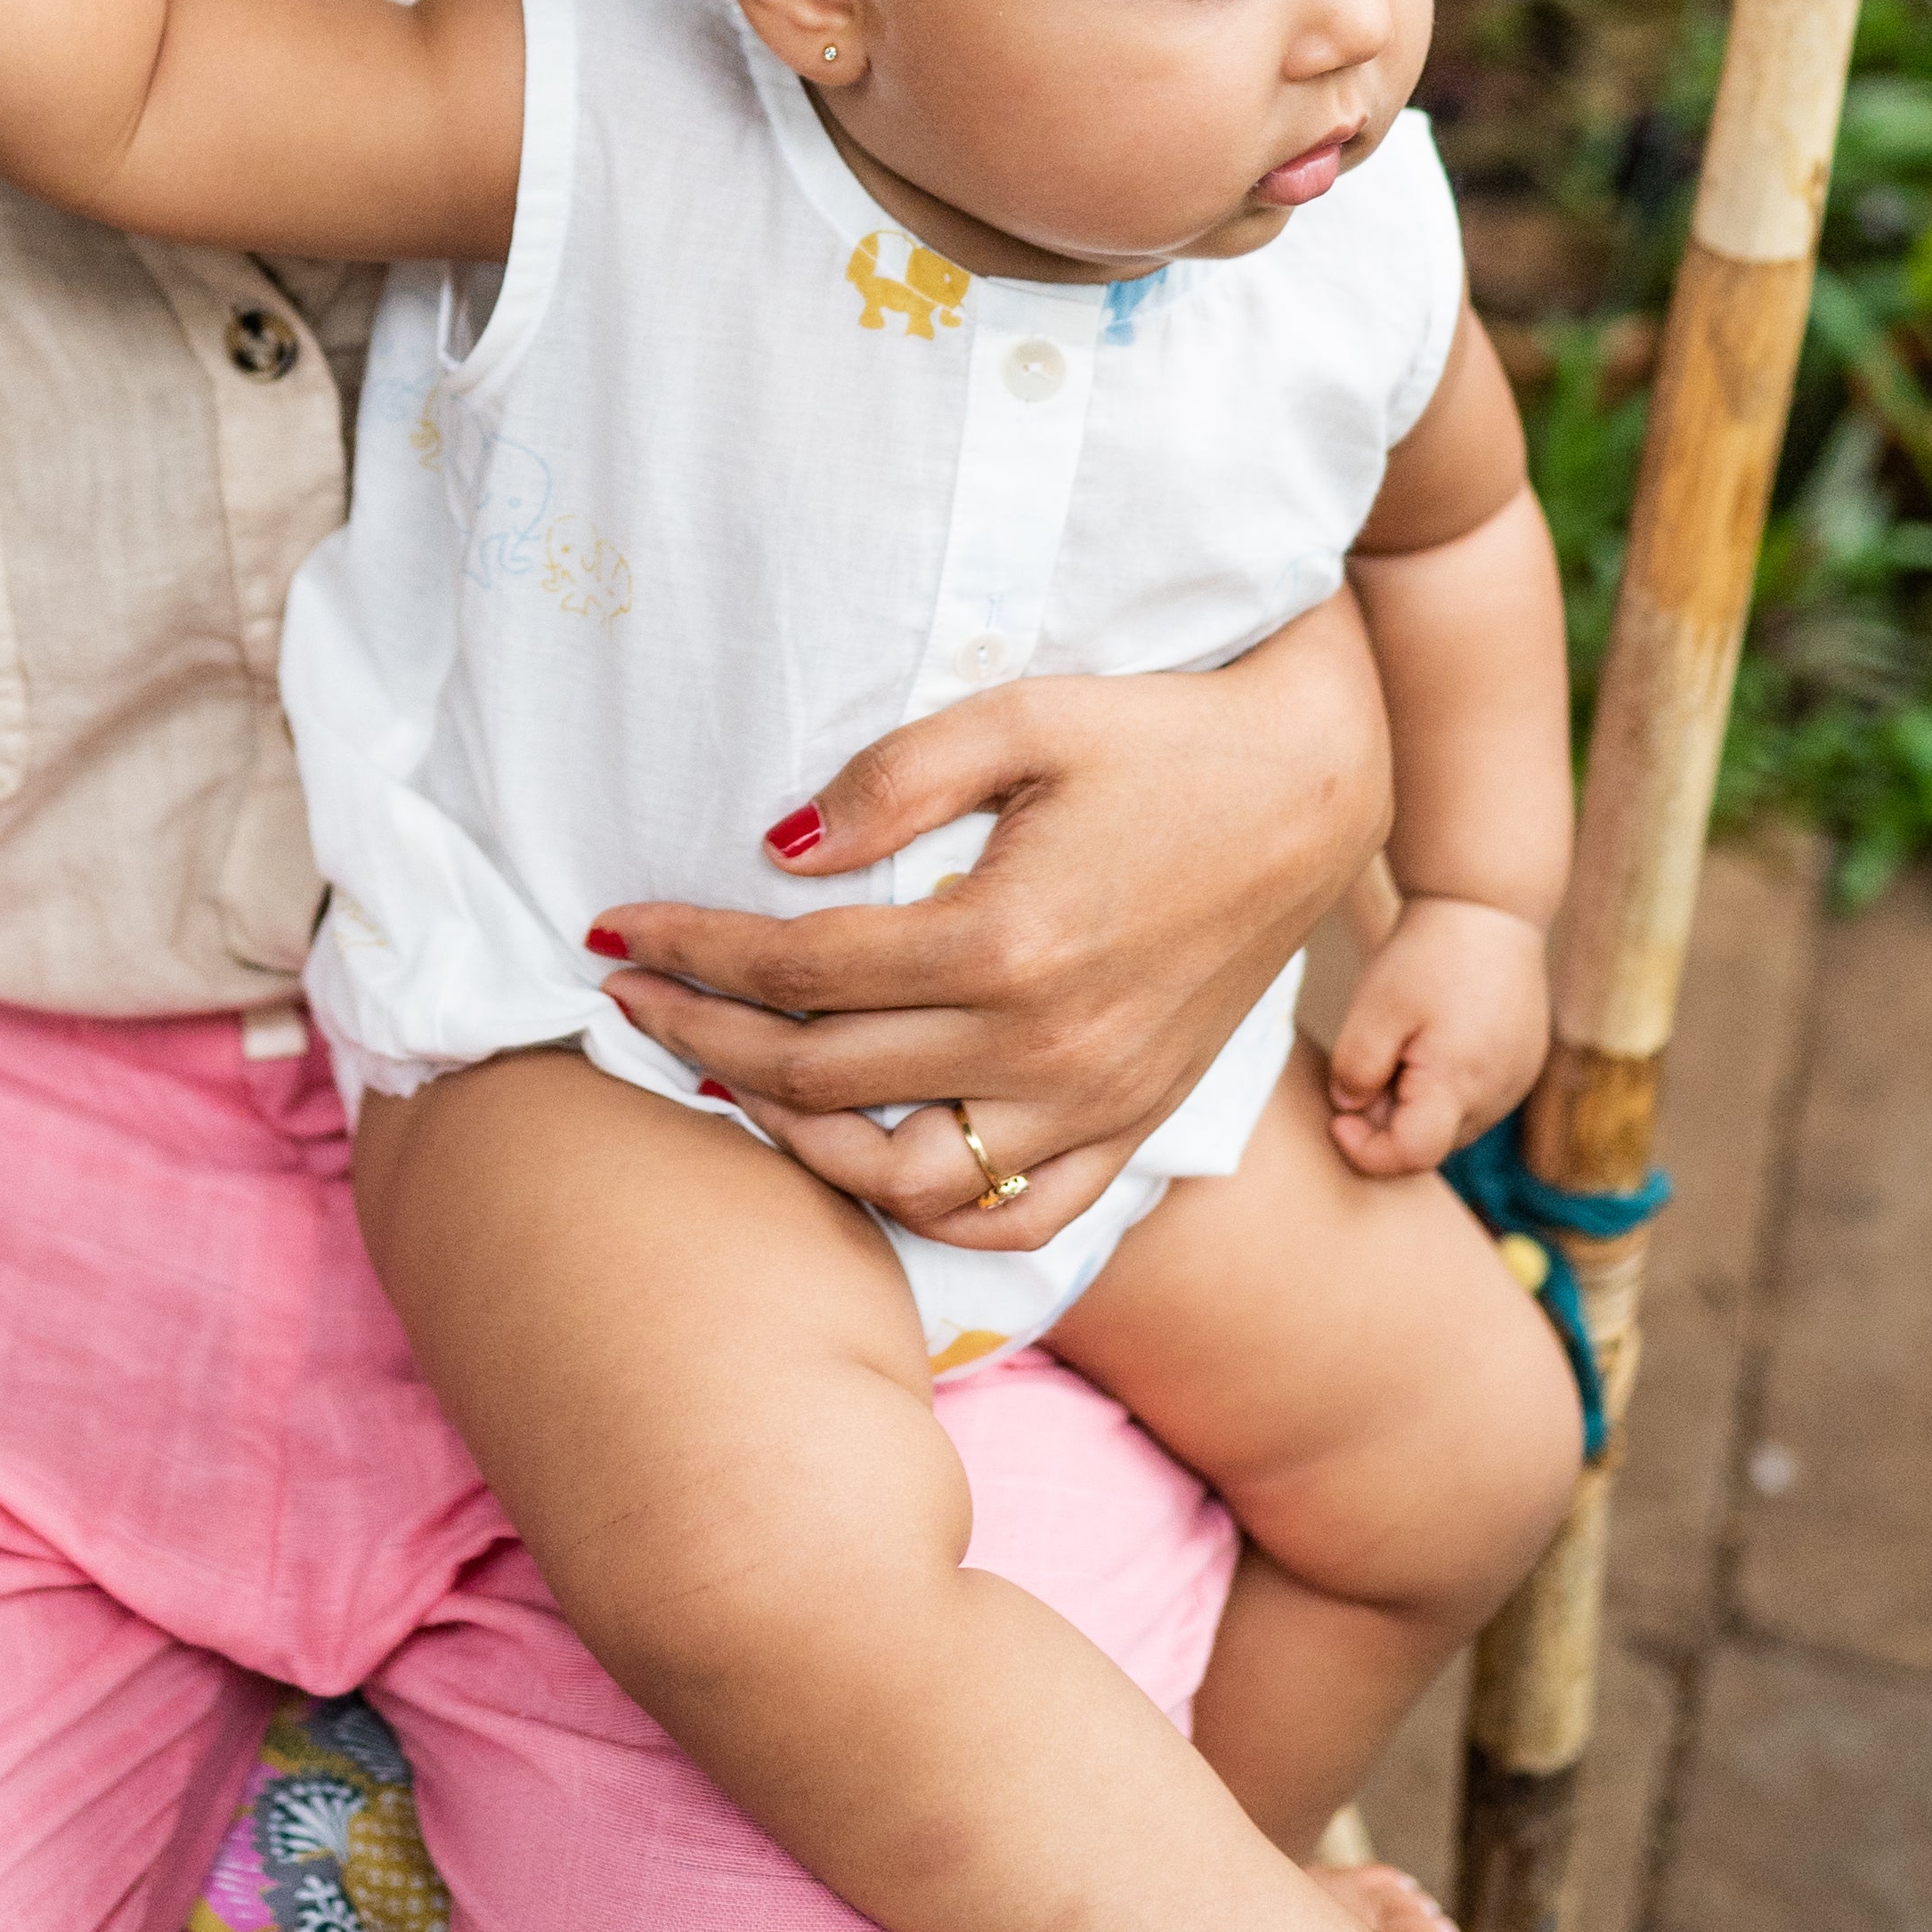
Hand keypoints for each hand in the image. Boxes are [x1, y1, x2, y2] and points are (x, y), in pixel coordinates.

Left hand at [589, 602, 1390, 1249]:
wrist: (1317, 789)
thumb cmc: (1159, 735)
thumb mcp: (1021, 714)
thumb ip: (891, 780)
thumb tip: (774, 851)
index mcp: (1004, 941)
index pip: (794, 969)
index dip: (689, 950)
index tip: (614, 930)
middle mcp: (1045, 1046)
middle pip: (819, 1077)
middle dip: (699, 1035)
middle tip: (629, 995)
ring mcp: (1094, 1104)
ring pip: (902, 1179)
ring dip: (793, 1139)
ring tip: (727, 1073)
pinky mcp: (1134, 1126)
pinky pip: (1018, 1218)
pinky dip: (926, 1207)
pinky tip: (862, 1155)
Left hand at [1324, 894, 1550, 1177]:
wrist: (1488, 906)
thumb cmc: (1428, 954)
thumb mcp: (1374, 1009)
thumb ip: (1356, 1069)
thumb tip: (1349, 1108)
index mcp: (1459, 1084)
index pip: (1412, 1156)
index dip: (1366, 1150)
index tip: (1338, 1117)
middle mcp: (1497, 1094)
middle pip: (1432, 1144)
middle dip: (1388, 1123)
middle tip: (1365, 1066)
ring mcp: (1516, 1080)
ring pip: (1454, 1123)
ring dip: (1416, 1105)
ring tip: (1401, 1043)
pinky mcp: (1522, 1064)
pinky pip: (1476, 1098)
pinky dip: (1444, 1086)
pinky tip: (1430, 1037)